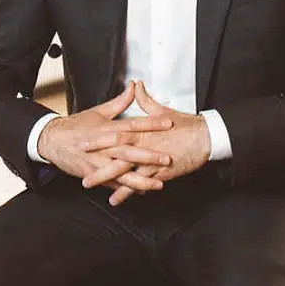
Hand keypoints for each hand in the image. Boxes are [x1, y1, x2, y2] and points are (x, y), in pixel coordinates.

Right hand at [39, 82, 173, 195]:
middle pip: (129, 151)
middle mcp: (103, 146)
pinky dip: (125, 189)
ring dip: (140, 179)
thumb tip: (133, 86)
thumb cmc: (76, 126)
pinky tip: (140, 192)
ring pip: (121, 172)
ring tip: (157, 184)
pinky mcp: (92, 174)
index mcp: (107, 128)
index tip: (168, 123)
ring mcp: (98, 162)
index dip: (150, 124)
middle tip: (167, 159)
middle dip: (149, 156)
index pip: (132, 124)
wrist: (52, 141)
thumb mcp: (98, 112)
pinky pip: (111, 183)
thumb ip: (119, 102)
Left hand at [86, 83, 210, 205]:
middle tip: (78, 162)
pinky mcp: (161, 173)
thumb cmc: (186, 124)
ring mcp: (152, 160)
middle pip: (115, 152)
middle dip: (95, 158)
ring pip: (125, 170)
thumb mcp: (163, 111)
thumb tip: (136, 86)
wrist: (206, 137)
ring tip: (89, 183)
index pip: (116, 133)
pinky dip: (127, 192)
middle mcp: (144, 144)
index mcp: (143, 130)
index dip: (98, 138)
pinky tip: (115, 199)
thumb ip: (146, 100)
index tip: (82, 140)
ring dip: (106, 178)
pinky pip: (140, 184)